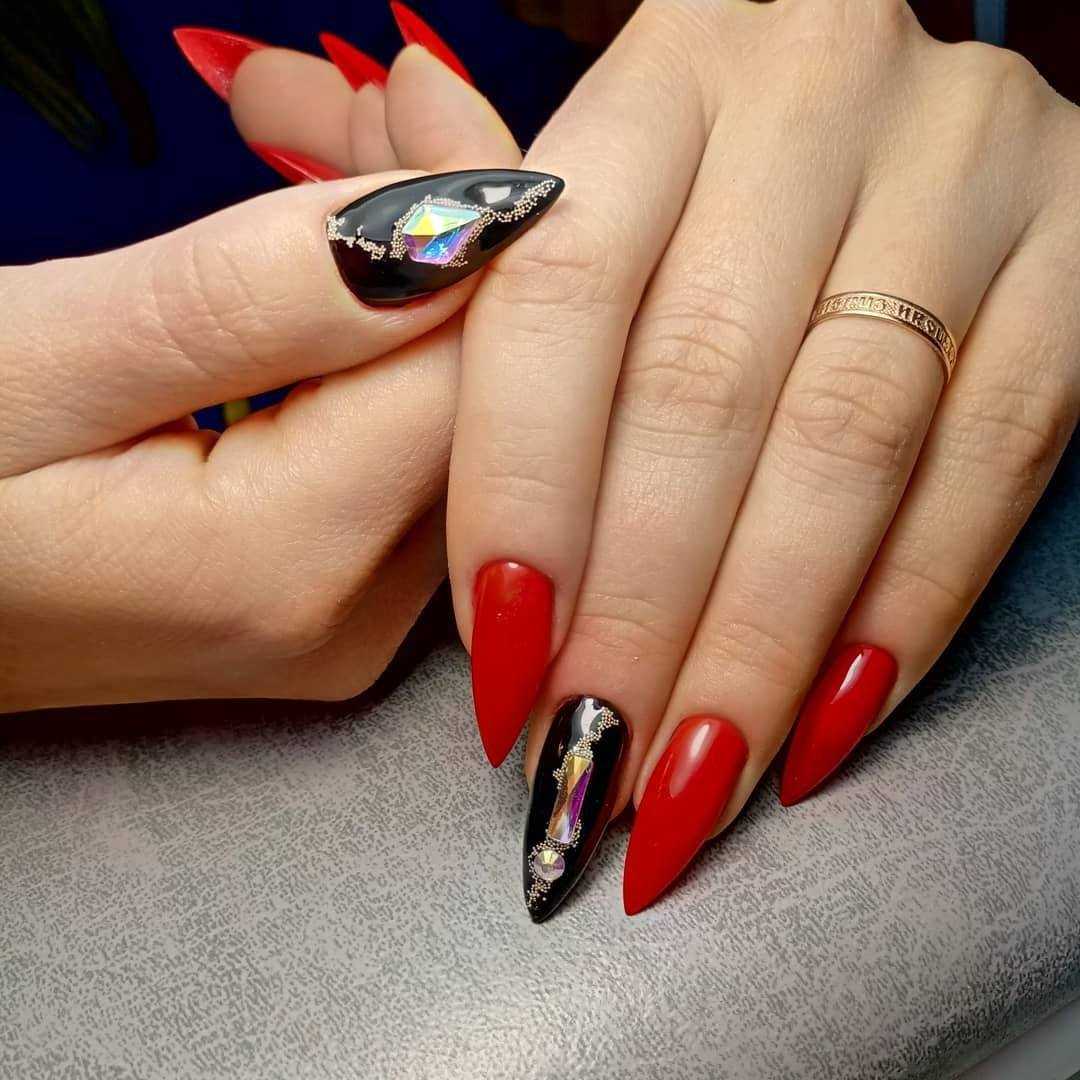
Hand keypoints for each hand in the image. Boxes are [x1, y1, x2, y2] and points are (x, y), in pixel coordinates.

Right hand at [1, 45, 521, 711]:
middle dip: (425, 225)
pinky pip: (393, 448)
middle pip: (467, 393)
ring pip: (436, 411)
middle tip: (334, 100)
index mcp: (286, 565)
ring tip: (307, 145)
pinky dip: (367, 337)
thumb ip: (255, 298)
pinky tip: (317, 262)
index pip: (472, 376)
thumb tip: (452, 224)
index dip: (471, 219)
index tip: (416, 94)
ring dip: (396, 266)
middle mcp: (344, 618)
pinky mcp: (316, 596)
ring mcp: (337, 620)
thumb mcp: (37, 363)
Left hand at [444, 0, 1079, 917]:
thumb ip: (443, 190)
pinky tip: (825, 723)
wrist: (888, 113)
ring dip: (759, 642)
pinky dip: (904, 607)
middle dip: (639, 610)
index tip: (501, 672)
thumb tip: (258, 96)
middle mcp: (815, 98)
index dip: (522, 501)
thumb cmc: (699, 161)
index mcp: (659, 74)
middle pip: (704, 392)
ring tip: (691, 780)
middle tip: (587, 762)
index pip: (556, 302)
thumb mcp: (578, 158)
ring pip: (848, 443)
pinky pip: (994, 456)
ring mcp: (962, 169)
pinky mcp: (1073, 250)